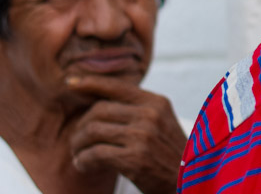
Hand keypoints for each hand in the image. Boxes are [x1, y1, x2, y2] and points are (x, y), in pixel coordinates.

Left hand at [67, 75, 186, 193]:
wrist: (188, 178)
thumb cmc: (168, 152)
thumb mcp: (161, 122)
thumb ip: (138, 109)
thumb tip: (100, 100)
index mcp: (156, 102)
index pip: (117, 86)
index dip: (91, 82)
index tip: (71, 81)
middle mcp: (150, 115)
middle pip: (99, 110)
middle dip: (81, 126)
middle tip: (77, 141)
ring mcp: (143, 135)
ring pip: (93, 131)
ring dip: (78, 145)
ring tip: (79, 154)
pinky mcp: (134, 158)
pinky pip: (95, 153)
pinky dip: (83, 160)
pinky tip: (84, 165)